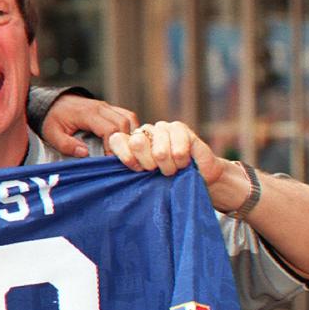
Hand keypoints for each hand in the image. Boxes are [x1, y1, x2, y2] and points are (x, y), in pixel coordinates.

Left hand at [42, 94, 138, 156]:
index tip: (112, 161)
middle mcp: (101, 107)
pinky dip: (131, 129)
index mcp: (87, 114)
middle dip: (127, 143)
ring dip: (132, 135)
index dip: (114, 147)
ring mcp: (107, 107)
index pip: (109, 129)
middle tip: (125, 160)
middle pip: (124, 123)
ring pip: (130, 118)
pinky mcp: (110, 109)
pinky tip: (128, 143)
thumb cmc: (52, 119)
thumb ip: (67, 145)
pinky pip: (127, 116)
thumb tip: (85, 153)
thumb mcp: (52, 134)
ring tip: (129, 152)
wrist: (52, 102)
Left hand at [108, 120, 250, 211]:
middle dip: (149, 164)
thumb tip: (111, 169)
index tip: (138, 170)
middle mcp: (143, 132)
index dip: (127, 157)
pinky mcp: (179, 127)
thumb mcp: (144, 180)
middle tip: (157, 171)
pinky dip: (181, 161)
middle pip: (136, 143)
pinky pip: (177, 149)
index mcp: (129, 143)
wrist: (197, 178)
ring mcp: (161, 128)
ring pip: (159, 151)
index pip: (116, 140)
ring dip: (168, 167)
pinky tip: (184, 161)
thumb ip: (130, 170)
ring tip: (173, 169)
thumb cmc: (167, 181)